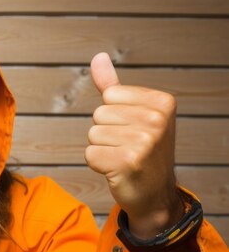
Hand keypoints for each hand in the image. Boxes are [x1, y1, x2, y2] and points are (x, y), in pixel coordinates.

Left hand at [86, 52, 181, 239]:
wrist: (154, 194)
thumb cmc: (141, 151)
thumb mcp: (133, 113)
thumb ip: (113, 86)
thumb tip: (98, 57)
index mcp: (162, 102)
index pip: (109, 95)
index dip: (112, 116)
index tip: (132, 131)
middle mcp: (157, 119)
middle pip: (99, 114)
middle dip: (105, 133)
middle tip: (127, 148)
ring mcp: (144, 141)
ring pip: (93, 134)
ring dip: (101, 149)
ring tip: (122, 158)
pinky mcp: (128, 162)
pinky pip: (89, 154)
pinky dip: (97, 164)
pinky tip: (117, 170)